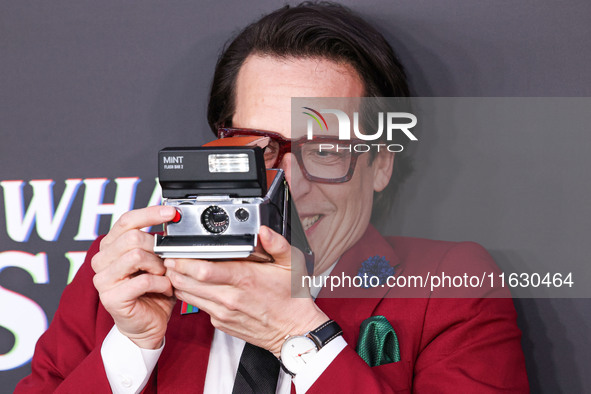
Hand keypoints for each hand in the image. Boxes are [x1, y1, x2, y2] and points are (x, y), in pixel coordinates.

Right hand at [91, 206, 176, 348]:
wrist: (148, 325)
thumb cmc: (153, 291)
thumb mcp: (156, 260)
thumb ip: (157, 242)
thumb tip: (172, 219)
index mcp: (111, 246)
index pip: (127, 220)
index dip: (150, 213)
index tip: (172, 213)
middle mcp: (101, 260)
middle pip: (133, 238)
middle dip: (157, 247)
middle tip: (167, 261)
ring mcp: (102, 279)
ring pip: (136, 256)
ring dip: (159, 266)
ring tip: (165, 275)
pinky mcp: (111, 298)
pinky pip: (143, 280)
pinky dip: (161, 283)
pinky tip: (165, 288)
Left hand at [165, 226, 327, 355]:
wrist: (293, 329)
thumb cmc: (291, 297)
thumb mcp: (291, 264)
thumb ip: (276, 243)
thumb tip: (263, 230)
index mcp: (245, 279)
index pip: (203, 270)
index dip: (185, 260)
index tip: (176, 251)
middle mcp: (230, 297)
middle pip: (188, 283)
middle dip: (174, 270)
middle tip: (169, 259)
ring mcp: (223, 312)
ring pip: (188, 296)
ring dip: (178, 282)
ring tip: (175, 270)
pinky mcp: (220, 322)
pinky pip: (198, 307)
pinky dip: (191, 295)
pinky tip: (193, 285)